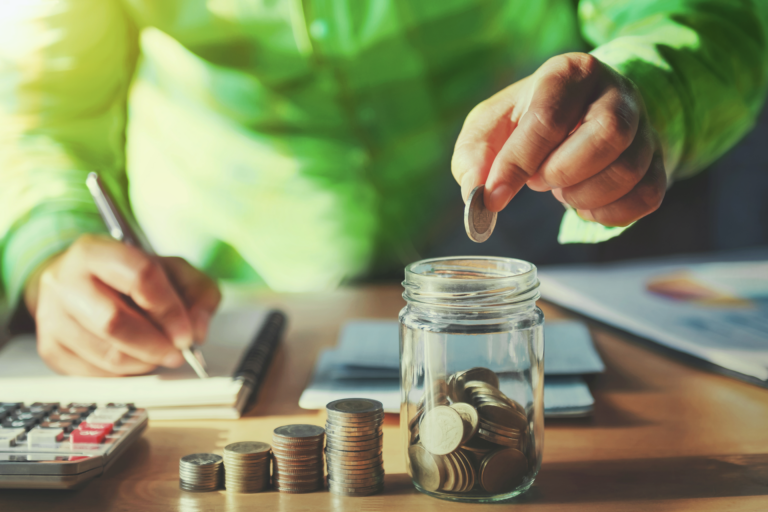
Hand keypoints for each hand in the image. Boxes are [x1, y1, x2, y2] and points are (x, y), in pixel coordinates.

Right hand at [24, 234, 221, 375]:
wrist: (82, 282)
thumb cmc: (132, 276)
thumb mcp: (174, 271)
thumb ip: (198, 293)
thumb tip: (197, 331)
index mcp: (97, 251)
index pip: (139, 277)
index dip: (169, 310)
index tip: (187, 334)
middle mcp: (65, 280)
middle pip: (114, 320)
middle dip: (154, 344)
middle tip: (177, 353)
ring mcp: (52, 315)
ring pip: (105, 353)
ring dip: (143, 362)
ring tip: (159, 354)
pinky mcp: (50, 347)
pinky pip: (94, 373)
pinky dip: (125, 373)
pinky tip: (136, 360)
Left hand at [452, 52, 666, 226]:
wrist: (581, 113)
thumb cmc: (529, 119)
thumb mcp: (492, 124)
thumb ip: (475, 155)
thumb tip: (478, 193)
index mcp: (570, 73)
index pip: (548, 120)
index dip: (517, 165)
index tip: (493, 197)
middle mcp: (617, 93)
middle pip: (606, 136)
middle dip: (561, 172)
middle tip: (538, 180)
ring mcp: (644, 127)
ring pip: (627, 171)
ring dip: (582, 195)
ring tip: (560, 188)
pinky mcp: (658, 161)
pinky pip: (645, 197)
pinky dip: (607, 213)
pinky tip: (584, 202)